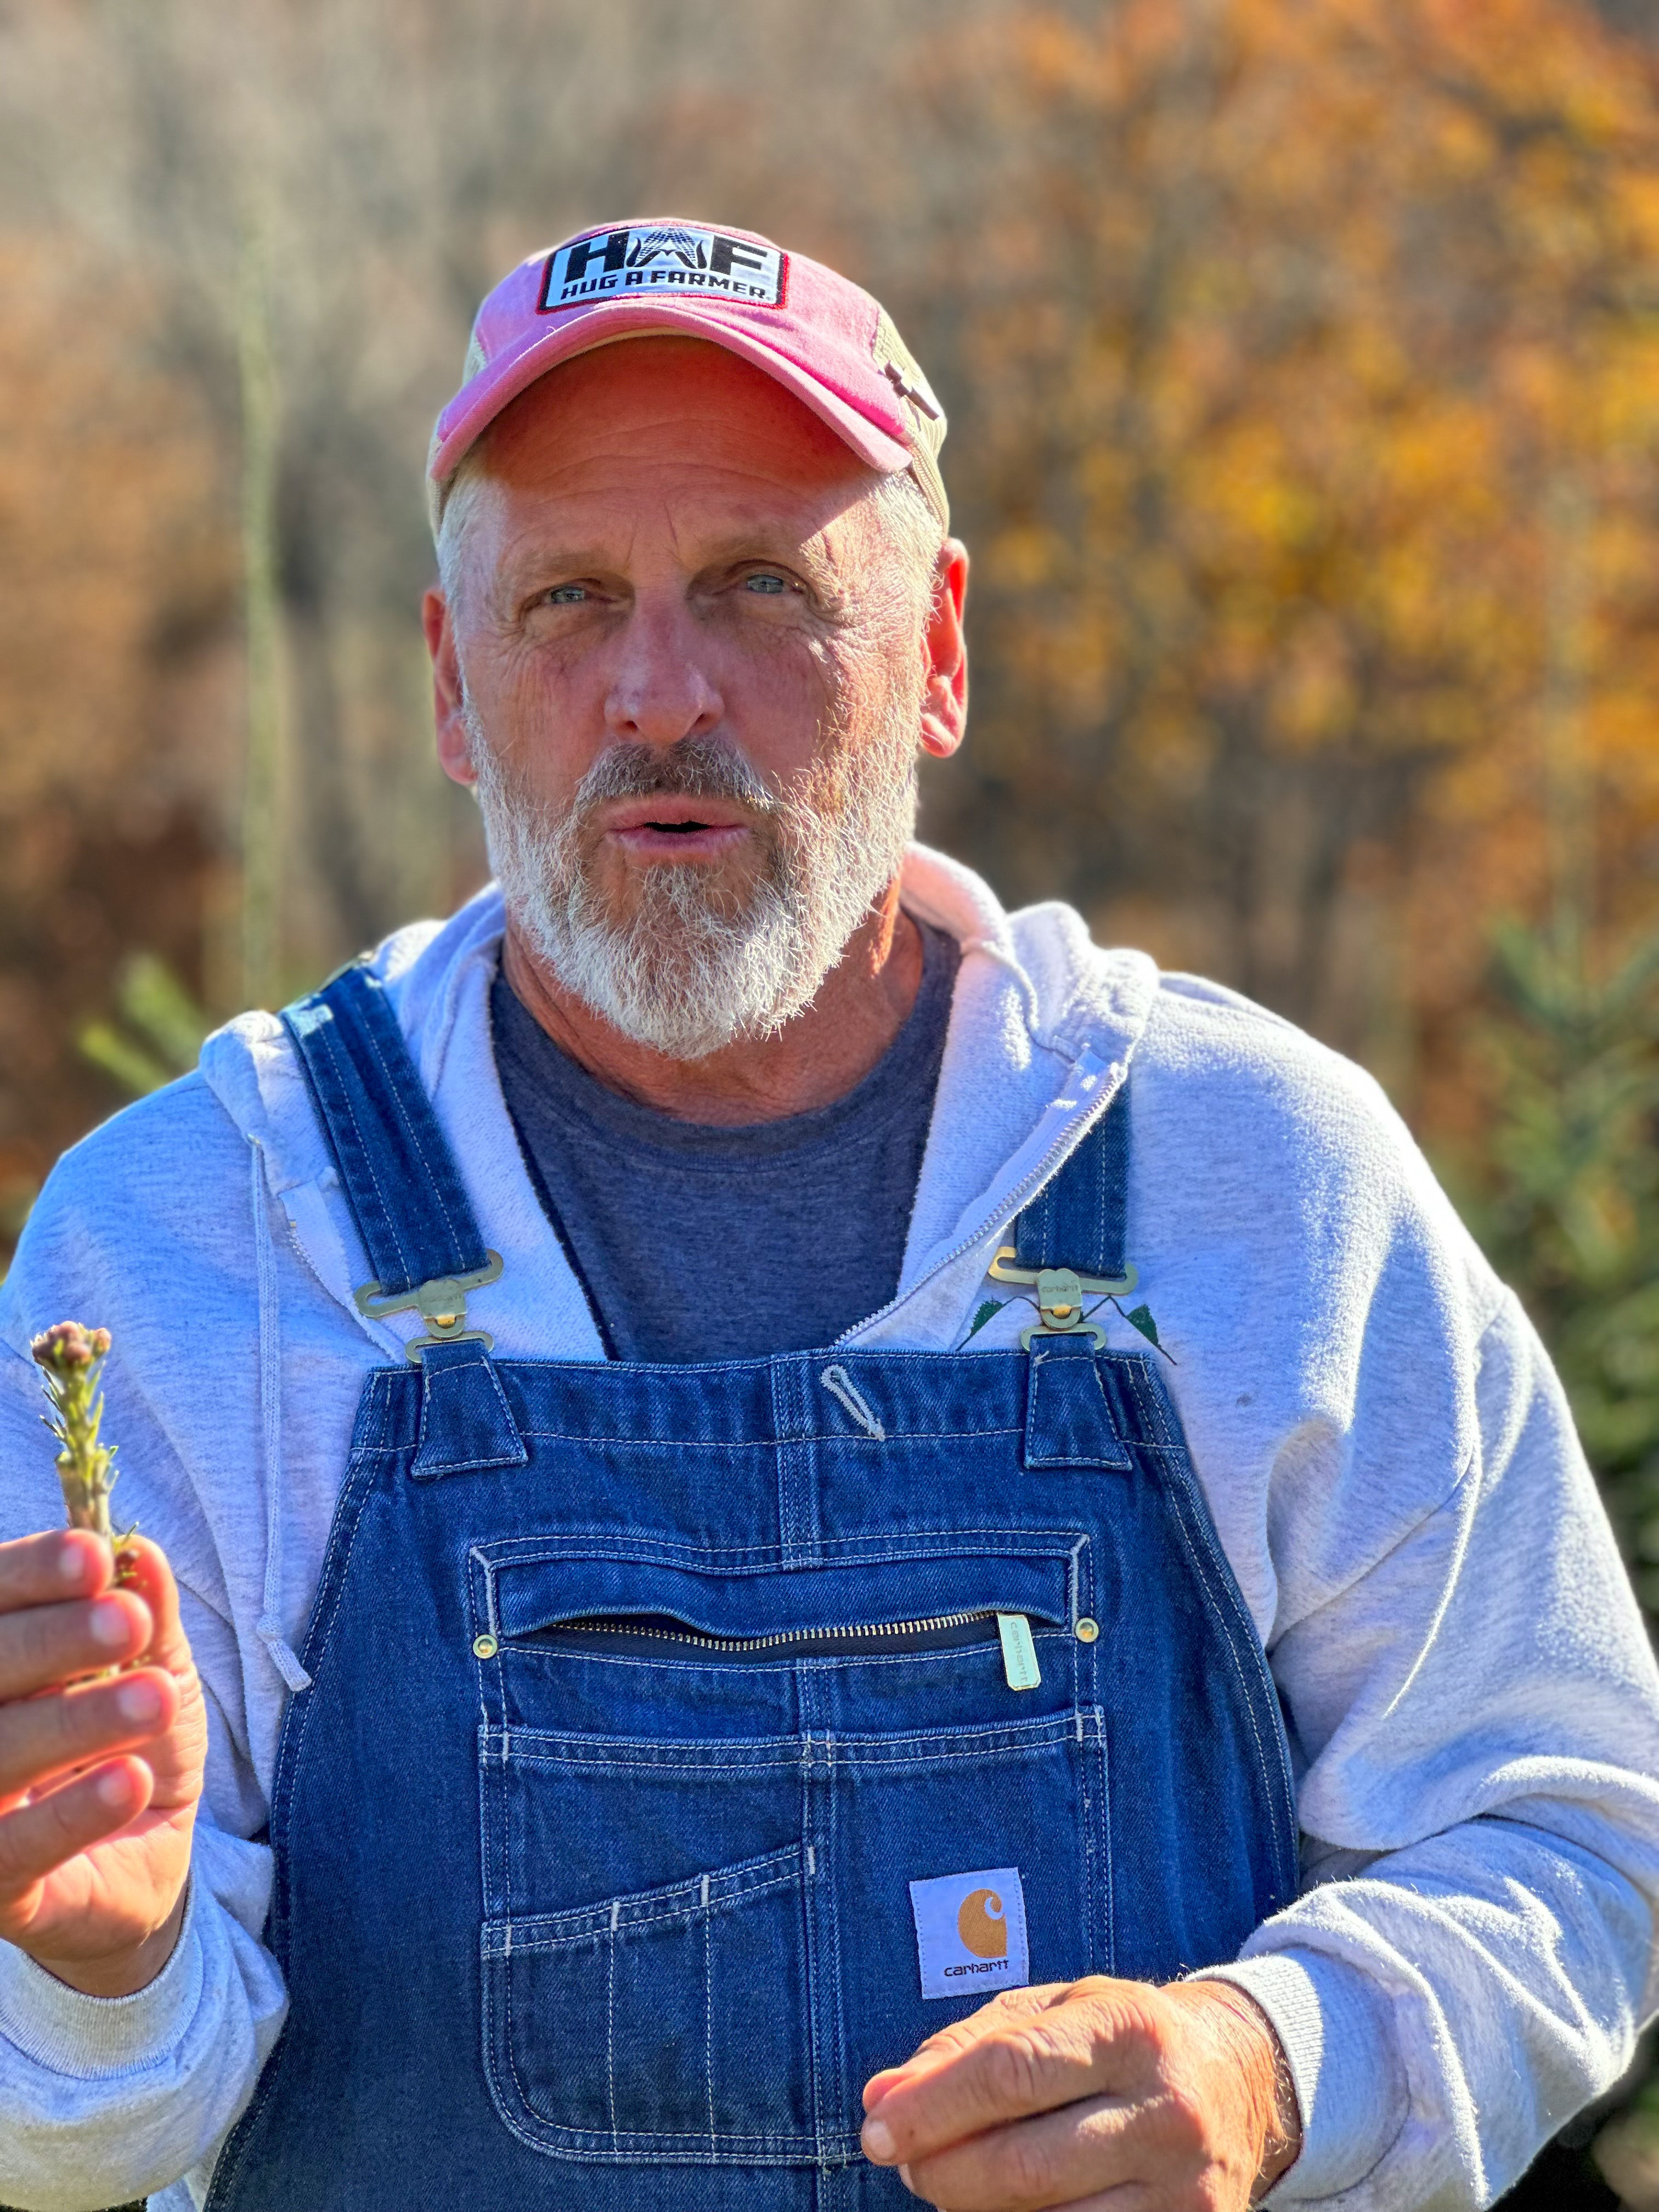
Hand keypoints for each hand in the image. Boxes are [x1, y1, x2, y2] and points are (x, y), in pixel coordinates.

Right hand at [0, 1529, 206, 1996]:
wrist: (144, 1857)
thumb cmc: (132, 1740)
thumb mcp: (154, 1668)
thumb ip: (147, 1613)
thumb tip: (141, 1552)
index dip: (30, 1574)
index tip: (94, 1557)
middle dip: (54, 1640)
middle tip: (129, 1622)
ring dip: (74, 1722)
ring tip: (156, 1699)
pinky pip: (13, 1850)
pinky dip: (70, 1815)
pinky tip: (127, 1780)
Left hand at [861, 1975, 1300, 2209]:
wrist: (1241, 2080)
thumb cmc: (1122, 2039)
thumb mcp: (1053, 2011)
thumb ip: (963, 2048)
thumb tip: (881, 2099)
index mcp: (1128, 2029)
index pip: (1011, 2073)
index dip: (932, 2108)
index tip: (875, 2129)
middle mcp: (1166, 2110)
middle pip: (1022, 2166)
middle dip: (942, 2170)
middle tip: (904, 2162)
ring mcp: (1185, 2189)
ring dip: (978, 2211)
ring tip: (955, 2183)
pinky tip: (1005, 2209)